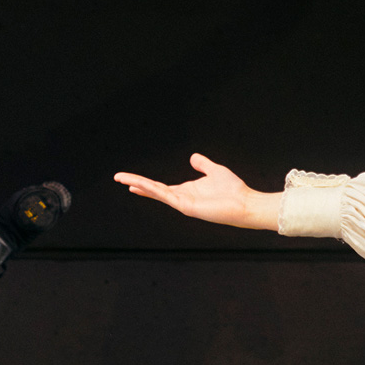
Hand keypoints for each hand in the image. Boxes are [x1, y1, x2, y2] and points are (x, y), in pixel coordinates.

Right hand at [113, 154, 283, 229]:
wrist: (246, 203)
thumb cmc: (234, 191)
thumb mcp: (215, 171)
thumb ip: (203, 165)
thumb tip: (193, 157)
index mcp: (187, 191)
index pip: (160, 187)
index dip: (145, 183)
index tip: (130, 180)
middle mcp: (182, 198)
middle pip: (153, 190)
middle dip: (135, 183)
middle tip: (118, 177)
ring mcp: (183, 204)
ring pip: (156, 192)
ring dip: (139, 185)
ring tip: (123, 179)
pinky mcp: (187, 207)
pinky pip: (166, 196)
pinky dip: (152, 190)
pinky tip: (141, 185)